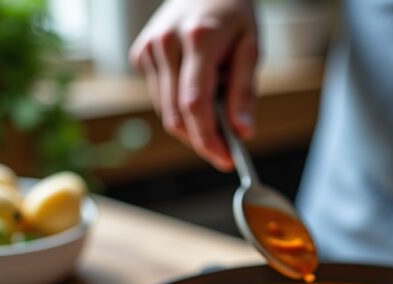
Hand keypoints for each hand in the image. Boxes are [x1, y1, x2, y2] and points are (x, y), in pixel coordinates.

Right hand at [129, 0, 257, 170]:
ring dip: (192, 126)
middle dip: (201, 141)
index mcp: (198, 39)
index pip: (195, 104)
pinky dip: (180, 106)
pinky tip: (198, 90)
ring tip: (218, 112)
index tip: (226, 160)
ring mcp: (149, 48)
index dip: (208, 139)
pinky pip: (161, 97)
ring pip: (166, 111)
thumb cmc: (234, 14)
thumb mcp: (251, 47)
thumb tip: (243, 131)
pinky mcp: (141, 54)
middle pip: (177, 115)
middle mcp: (166, 43)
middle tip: (225, 153)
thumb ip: (244, 90)